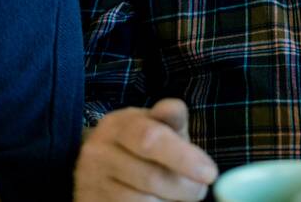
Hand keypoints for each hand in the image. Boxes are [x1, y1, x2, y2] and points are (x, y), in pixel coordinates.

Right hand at [74, 99, 217, 201]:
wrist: (100, 166)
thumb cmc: (141, 144)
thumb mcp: (156, 125)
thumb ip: (171, 117)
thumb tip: (173, 108)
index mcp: (118, 125)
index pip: (150, 139)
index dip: (183, 158)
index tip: (210, 173)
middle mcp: (98, 152)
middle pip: (151, 177)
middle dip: (184, 187)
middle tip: (199, 190)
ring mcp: (90, 181)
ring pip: (142, 201)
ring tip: (179, 196)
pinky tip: (160, 201)